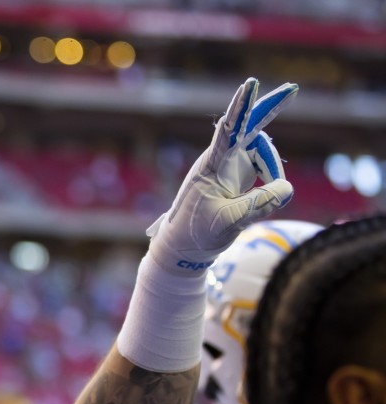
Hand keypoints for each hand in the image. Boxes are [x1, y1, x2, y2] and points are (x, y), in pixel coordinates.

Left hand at [147, 77, 297, 271]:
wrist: (182, 249)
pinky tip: (269, 192)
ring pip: (263, 154)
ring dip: (272, 170)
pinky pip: (263, 168)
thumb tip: (287, 187)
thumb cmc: (196, 234)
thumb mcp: (229, 222)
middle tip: (293, 89)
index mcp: (212, 166)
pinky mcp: (237, 176)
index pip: (228, 131)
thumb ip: (259, 204)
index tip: (250, 84)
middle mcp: (221, 160)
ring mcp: (229, 167)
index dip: (241, 108)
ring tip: (269, 195)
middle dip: (269, 108)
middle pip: (250, 127)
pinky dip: (270, 179)